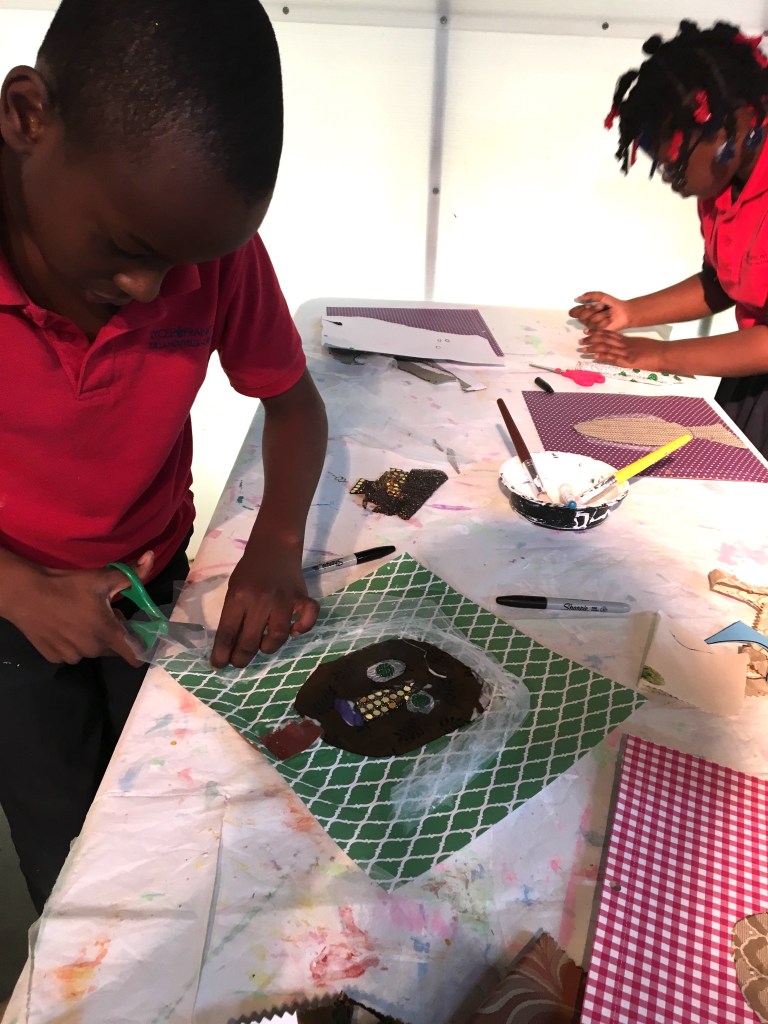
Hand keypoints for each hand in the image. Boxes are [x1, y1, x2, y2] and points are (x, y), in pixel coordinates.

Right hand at [5, 551, 154, 664]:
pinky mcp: (54, 657)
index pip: (134, 656)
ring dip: (91, 638)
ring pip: (91, 650)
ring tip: (79, 617)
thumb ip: (132, 574)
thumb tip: (152, 557)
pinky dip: (71, 642)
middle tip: (101, 613)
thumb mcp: (102, 578)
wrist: (26, 594)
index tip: (138, 636)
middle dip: (112, 633)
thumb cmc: (67, 586)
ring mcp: (71, 656)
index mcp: (108, 634)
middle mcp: (92, 650)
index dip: (140, 648)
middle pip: (112, 648)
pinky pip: (71, 652)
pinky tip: (62, 625)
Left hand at [211, 543, 317, 667]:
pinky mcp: (302, 597)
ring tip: (263, 645)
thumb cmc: (250, 569)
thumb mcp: (234, 588)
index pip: (227, 632)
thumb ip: (233, 614)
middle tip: (238, 662)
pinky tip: (294, 631)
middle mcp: (260, 600)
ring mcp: (283, 600)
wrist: (274, 545)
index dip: (221, 653)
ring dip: (268, 647)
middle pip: (249, 641)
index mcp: (239, 596)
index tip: (219, 664)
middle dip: (241, 658)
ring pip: (277, 637)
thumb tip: (231, 644)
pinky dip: (302, 629)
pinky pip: (308, 619)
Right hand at [570, 292, 631, 330]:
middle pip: (582, 317)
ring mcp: (592, 326)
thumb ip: (589, 296)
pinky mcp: (598, 331)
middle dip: (593, 310)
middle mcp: (587, 319)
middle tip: (601, 308)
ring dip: (601, 314)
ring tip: (607, 313)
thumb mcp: (601, 296)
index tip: (588, 305)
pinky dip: (605, 320)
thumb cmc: (613, 304)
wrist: (623, 312)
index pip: (574, 312)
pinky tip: (609, 320)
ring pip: (591, 320)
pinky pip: (597, 326)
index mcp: (585, 311)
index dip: (580, 309)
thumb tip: (578, 298)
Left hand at [578, 330, 667, 369]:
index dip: (599, 332)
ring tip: (583, 348)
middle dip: (592, 339)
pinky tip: (595, 356)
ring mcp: (626, 352)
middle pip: (605, 339)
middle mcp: (625, 344)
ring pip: (606, 348)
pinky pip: (613, 358)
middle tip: (581, 338)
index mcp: (629, 340)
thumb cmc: (657, 351)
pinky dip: (603, 357)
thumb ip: (633, 346)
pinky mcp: (628, 361)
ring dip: (593, 348)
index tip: (589, 330)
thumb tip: (627, 347)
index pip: (611, 334)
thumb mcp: (643, 345)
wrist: (665, 354)